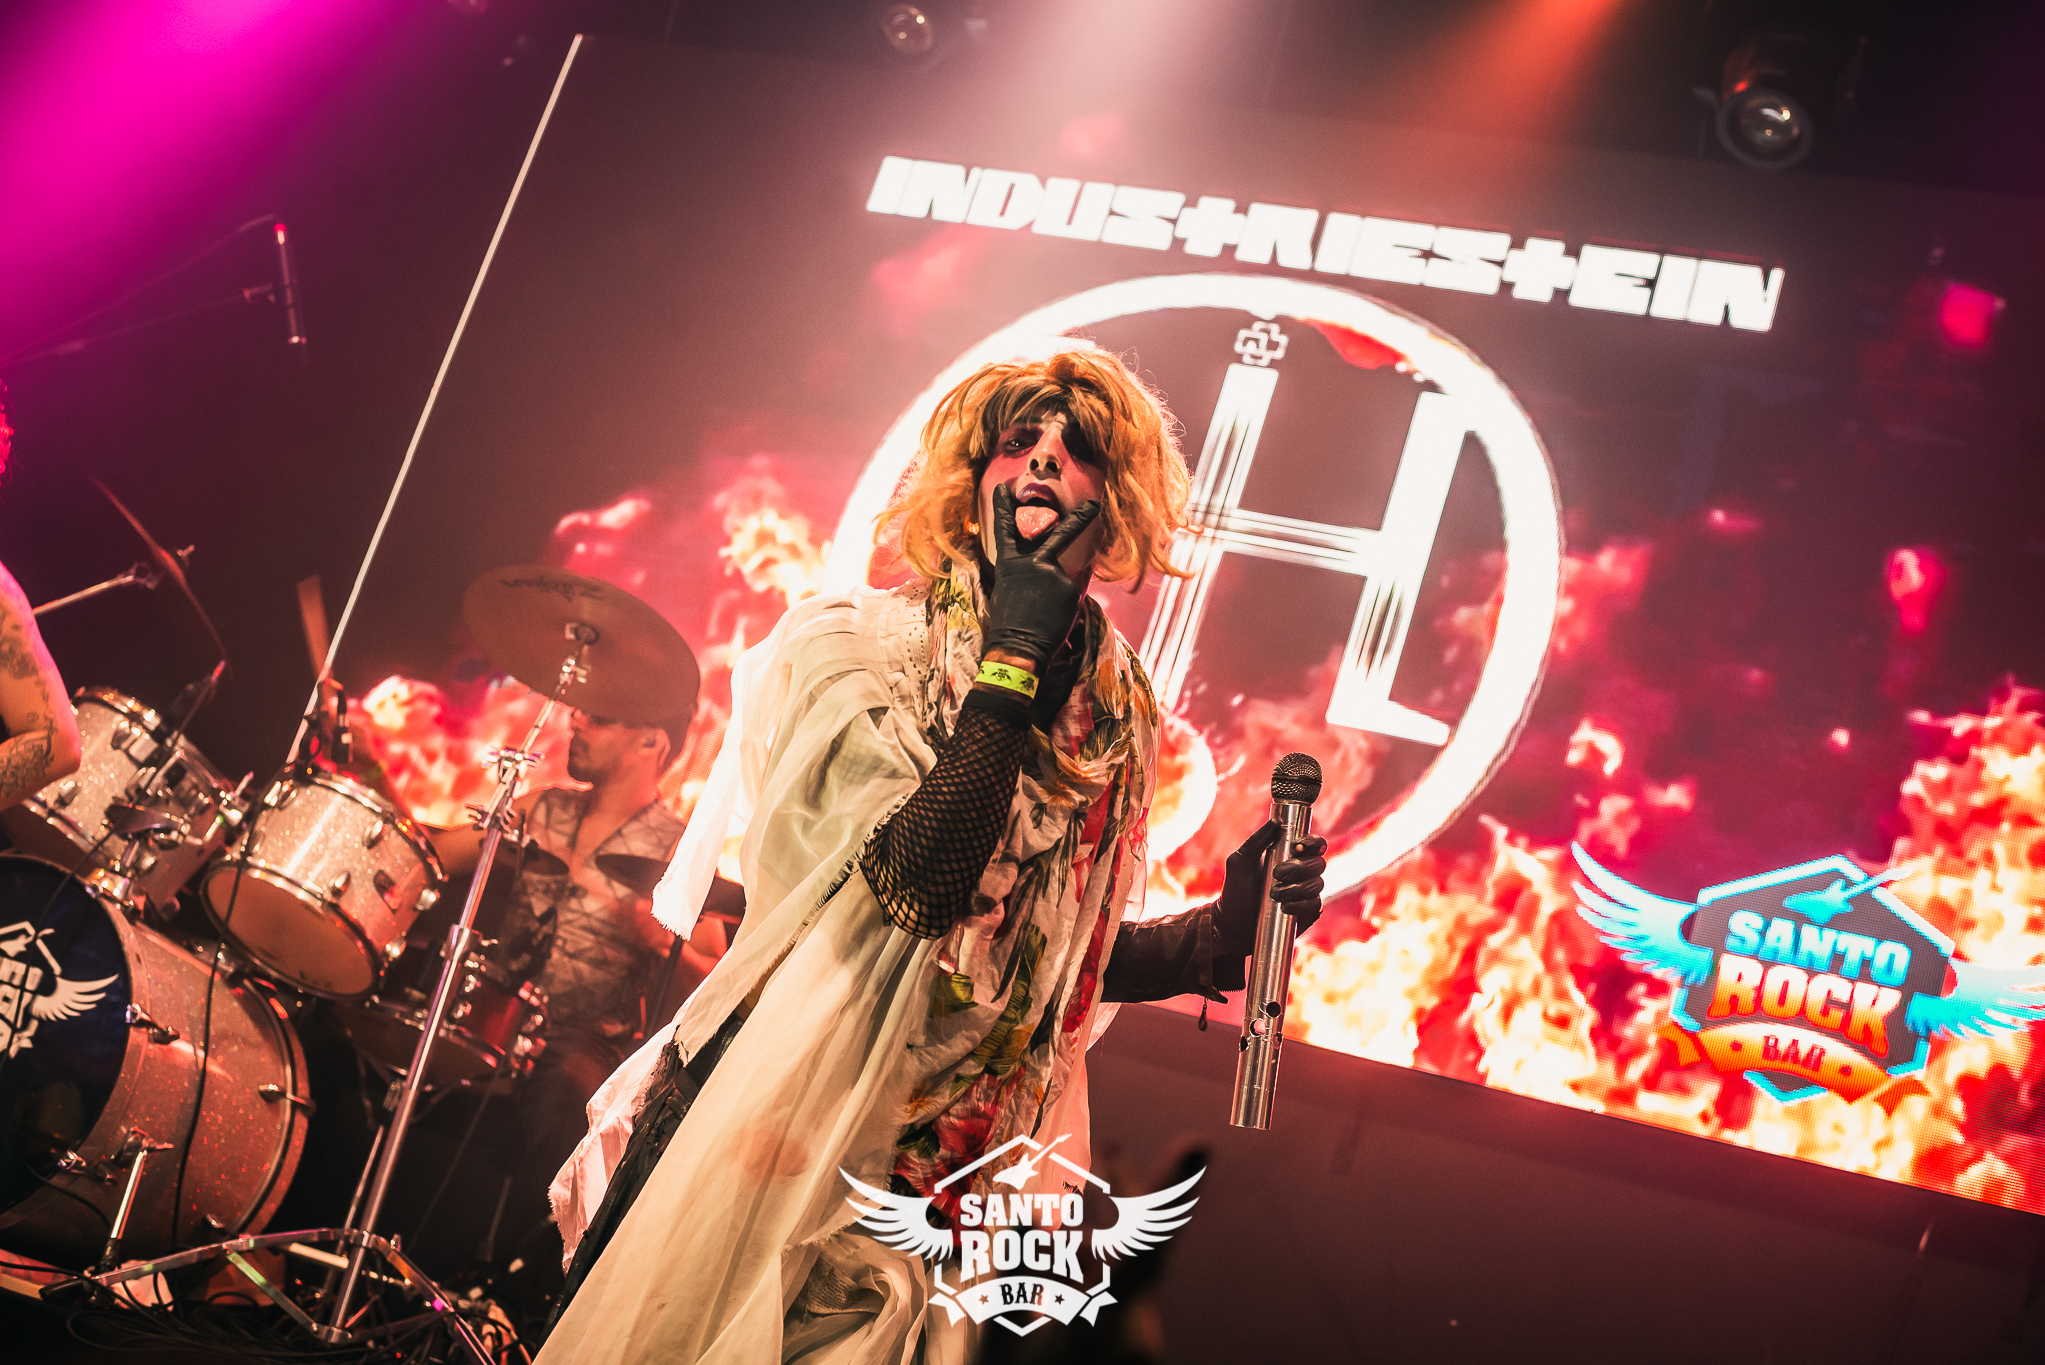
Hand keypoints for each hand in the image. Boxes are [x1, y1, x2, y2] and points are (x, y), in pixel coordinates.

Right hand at [980, 485, 1100, 670]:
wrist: (1018, 647)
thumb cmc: (1009, 625)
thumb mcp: (1009, 591)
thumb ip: (1026, 575)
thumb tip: (1045, 571)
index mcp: (1010, 564)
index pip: (1005, 531)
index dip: (1002, 509)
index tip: (1003, 489)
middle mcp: (1033, 562)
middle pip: (1060, 534)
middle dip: (1080, 518)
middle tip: (1096, 504)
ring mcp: (1053, 572)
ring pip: (1064, 580)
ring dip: (1058, 598)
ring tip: (1044, 615)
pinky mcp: (1069, 587)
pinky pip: (1072, 595)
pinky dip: (1066, 608)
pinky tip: (1054, 619)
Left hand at [1215, 819, 1329, 953]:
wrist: (1233, 925)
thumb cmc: (1236, 890)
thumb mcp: (1240, 861)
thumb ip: (1257, 840)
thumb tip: (1276, 821)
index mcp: (1290, 856)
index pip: (1314, 844)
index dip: (1312, 842)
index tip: (1297, 847)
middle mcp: (1303, 873)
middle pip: (1318, 863)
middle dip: (1299, 867)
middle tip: (1277, 874)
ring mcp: (1306, 893)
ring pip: (1317, 884)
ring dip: (1296, 888)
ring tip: (1274, 894)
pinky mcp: (1307, 913)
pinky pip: (1314, 905)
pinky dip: (1299, 904)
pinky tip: (1284, 907)